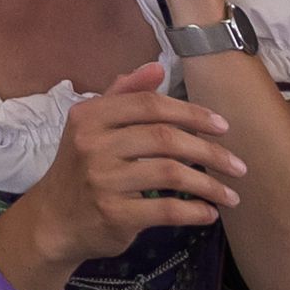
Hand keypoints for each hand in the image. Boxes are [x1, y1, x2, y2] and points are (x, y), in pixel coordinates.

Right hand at [17, 62, 245, 275]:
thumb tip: (158, 67)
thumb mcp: (92, 127)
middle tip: (237, 166)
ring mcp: (103, 180)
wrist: (52, 221)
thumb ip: (124, 95)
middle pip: (164, 138)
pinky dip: (194, 211)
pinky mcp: (114, 214)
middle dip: (209, 151)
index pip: (149, 105)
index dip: (191, 113)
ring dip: (209, 184)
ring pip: (170, 173)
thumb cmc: (80, 169)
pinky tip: (209, 213)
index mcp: (90, 116)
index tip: (222, 127)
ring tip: (230, 194)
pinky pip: (166, 209)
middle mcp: (93, 144)